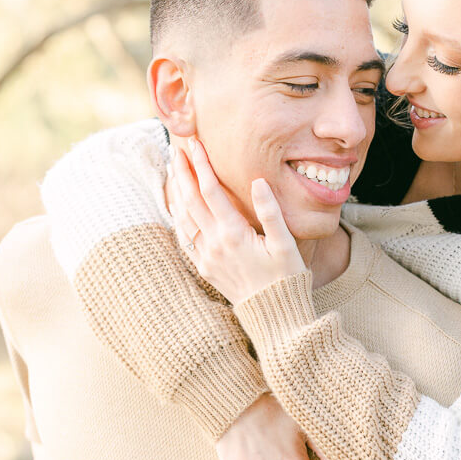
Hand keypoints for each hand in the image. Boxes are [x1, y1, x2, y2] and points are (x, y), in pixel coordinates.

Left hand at [169, 138, 305, 305]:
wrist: (274, 316)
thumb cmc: (286, 278)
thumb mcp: (286, 244)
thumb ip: (271, 212)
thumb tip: (258, 182)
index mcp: (234, 234)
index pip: (211, 190)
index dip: (202, 165)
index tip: (196, 144)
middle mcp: (215, 244)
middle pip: (191, 200)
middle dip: (184, 172)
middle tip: (177, 149)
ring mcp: (206, 257)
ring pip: (183, 217)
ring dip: (177, 191)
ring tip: (173, 169)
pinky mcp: (205, 268)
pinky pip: (184, 237)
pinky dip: (177, 217)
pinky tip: (175, 204)